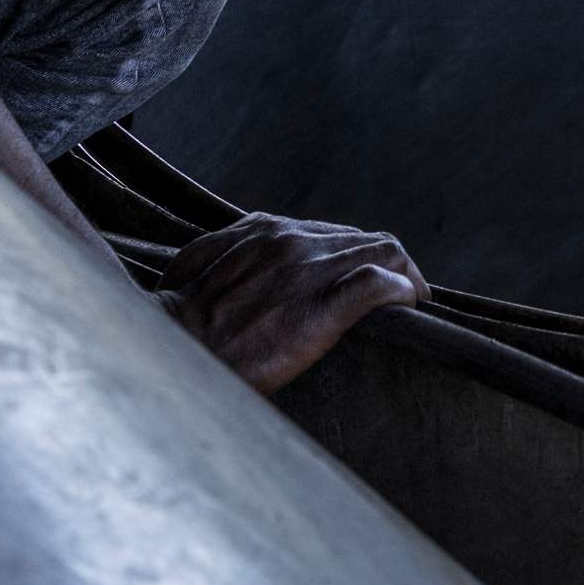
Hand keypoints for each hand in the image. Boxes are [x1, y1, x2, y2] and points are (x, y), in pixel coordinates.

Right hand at [159, 213, 427, 392]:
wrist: (168, 353)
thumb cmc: (178, 322)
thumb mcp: (202, 268)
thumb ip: (235, 254)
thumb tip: (250, 263)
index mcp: (266, 230)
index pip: (333, 231)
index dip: (359, 253)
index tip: (372, 276)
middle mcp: (291, 241)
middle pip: (363, 238)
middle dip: (390, 262)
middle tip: (406, 290)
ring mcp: (306, 273)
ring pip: (379, 252)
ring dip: (405, 273)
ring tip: (416, 297)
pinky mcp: (317, 311)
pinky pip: (376, 286)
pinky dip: (401, 289)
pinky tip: (410, 302)